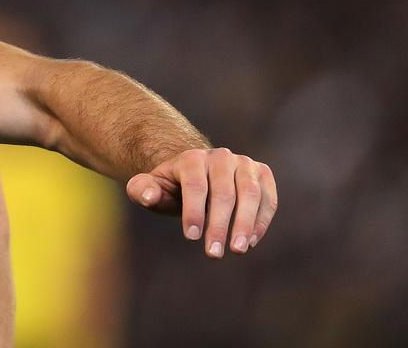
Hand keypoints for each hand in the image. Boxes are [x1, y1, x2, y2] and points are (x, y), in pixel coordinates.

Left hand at [127, 147, 277, 257]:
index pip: (195, 185)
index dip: (194, 212)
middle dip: (219, 225)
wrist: (196, 174)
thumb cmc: (171, 187)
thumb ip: (142, 190)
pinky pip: (268, 198)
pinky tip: (251, 241)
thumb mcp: (150, 188)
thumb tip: (150, 197)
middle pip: (223, 192)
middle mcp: (220, 156)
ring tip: (237, 250)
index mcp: (191, 158)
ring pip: (250, 194)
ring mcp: (244, 163)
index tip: (191, 238)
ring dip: (245, 224)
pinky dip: (261, 220)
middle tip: (214, 254)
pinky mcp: (262, 174)